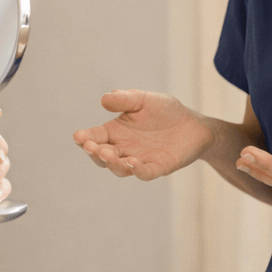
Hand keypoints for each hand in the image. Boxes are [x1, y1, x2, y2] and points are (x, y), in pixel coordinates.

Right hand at [72, 90, 212, 180]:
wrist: (193, 124)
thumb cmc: (165, 111)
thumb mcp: (144, 99)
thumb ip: (125, 98)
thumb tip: (104, 98)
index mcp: (116, 131)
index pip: (95, 137)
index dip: (85, 138)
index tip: (78, 136)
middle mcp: (124, 148)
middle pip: (102, 156)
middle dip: (94, 153)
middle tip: (91, 147)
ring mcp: (139, 160)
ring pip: (120, 168)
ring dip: (112, 163)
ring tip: (108, 154)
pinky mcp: (158, 168)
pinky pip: (144, 173)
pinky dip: (137, 170)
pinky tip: (133, 163)